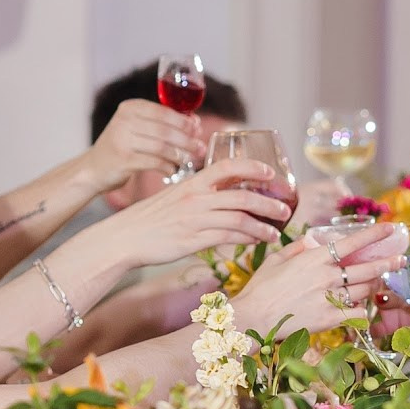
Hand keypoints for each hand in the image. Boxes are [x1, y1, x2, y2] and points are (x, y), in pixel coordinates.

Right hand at [76, 100, 199, 192]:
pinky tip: (173, 171)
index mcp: (130, 108)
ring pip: (161, 147)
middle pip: (165, 130)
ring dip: (180, 155)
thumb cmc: (121, 147)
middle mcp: (124, 121)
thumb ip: (159, 123)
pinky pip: (154, 163)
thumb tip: (194, 123)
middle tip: (199, 148)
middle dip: (187, 140)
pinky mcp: (123, 160)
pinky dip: (168, 167)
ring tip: (190, 161)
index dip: (184, 121)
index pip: (164, 111)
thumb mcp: (135, 127)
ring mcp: (122, 140)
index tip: (197, 129)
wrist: (92, 168)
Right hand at [93, 160, 290, 267]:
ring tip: (276, 233)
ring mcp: (195, 219)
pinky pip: (227, 238)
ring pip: (239, 219)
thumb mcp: (174, 197)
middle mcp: (196, 198)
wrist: (124, 237)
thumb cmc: (150, 219)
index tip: (270, 172)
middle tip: (284, 210)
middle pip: (242, 195)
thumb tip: (224, 199)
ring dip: (263, 227)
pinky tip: (256, 241)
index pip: (227, 166)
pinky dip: (246, 239)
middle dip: (269, 203)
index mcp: (192, 182)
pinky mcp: (193, 240)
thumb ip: (199, 195)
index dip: (252, 166)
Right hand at [230, 224, 401, 334]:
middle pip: (367, 268)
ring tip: (379, 281)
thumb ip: (297, 248)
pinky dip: (362, 310)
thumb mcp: (276, 260)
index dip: (375, 235)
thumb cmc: (261, 288)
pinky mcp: (329, 319)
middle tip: (401, 259)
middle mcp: (326, 277)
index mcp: (315, 258)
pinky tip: (361, 307)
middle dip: (388, 262)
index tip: (390, 229)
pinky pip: (357, 313)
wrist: (253, 317)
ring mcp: (329, 298)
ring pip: (364, 290)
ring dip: (374, 285)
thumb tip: (311, 239)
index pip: (353, 243)